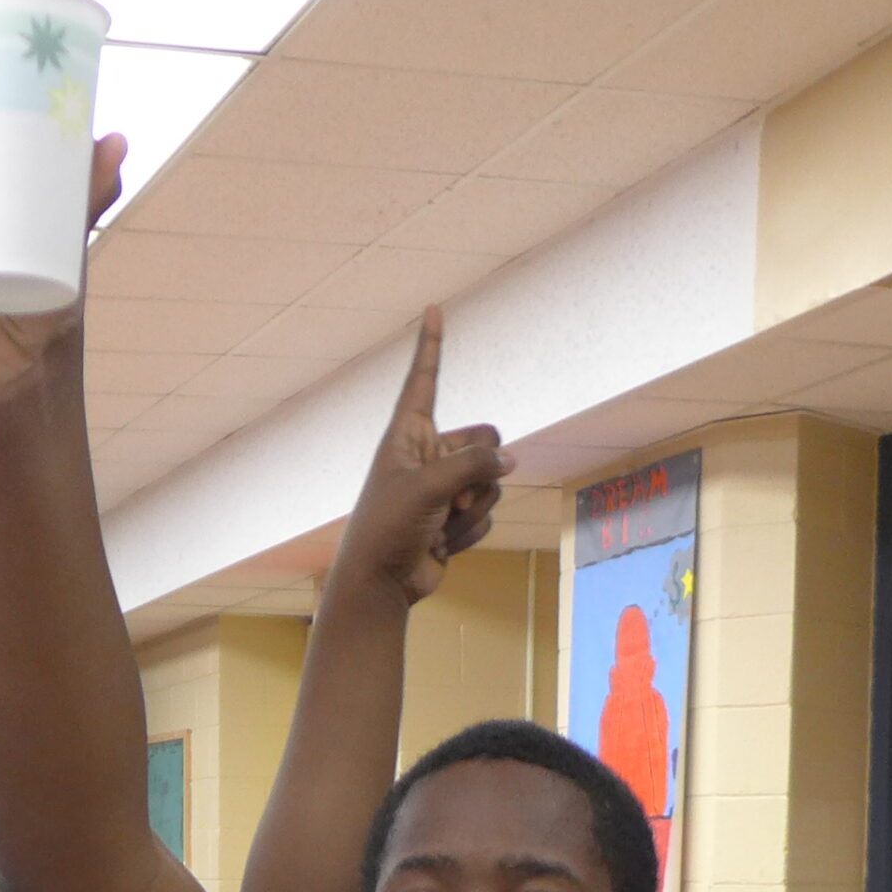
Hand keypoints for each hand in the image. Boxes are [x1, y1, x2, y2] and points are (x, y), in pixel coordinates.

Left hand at [331, 308, 510, 608]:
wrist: (381, 583)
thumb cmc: (388, 528)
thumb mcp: (429, 487)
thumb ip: (473, 464)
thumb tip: (509, 461)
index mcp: (408, 435)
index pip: (424, 380)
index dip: (430, 345)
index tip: (432, 308)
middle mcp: (427, 455)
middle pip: (485, 438)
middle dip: (481, 468)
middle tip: (455, 494)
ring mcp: (444, 487)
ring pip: (491, 481)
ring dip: (473, 509)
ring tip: (441, 526)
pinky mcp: (454, 517)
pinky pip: (486, 514)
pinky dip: (469, 532)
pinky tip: (442, 546)